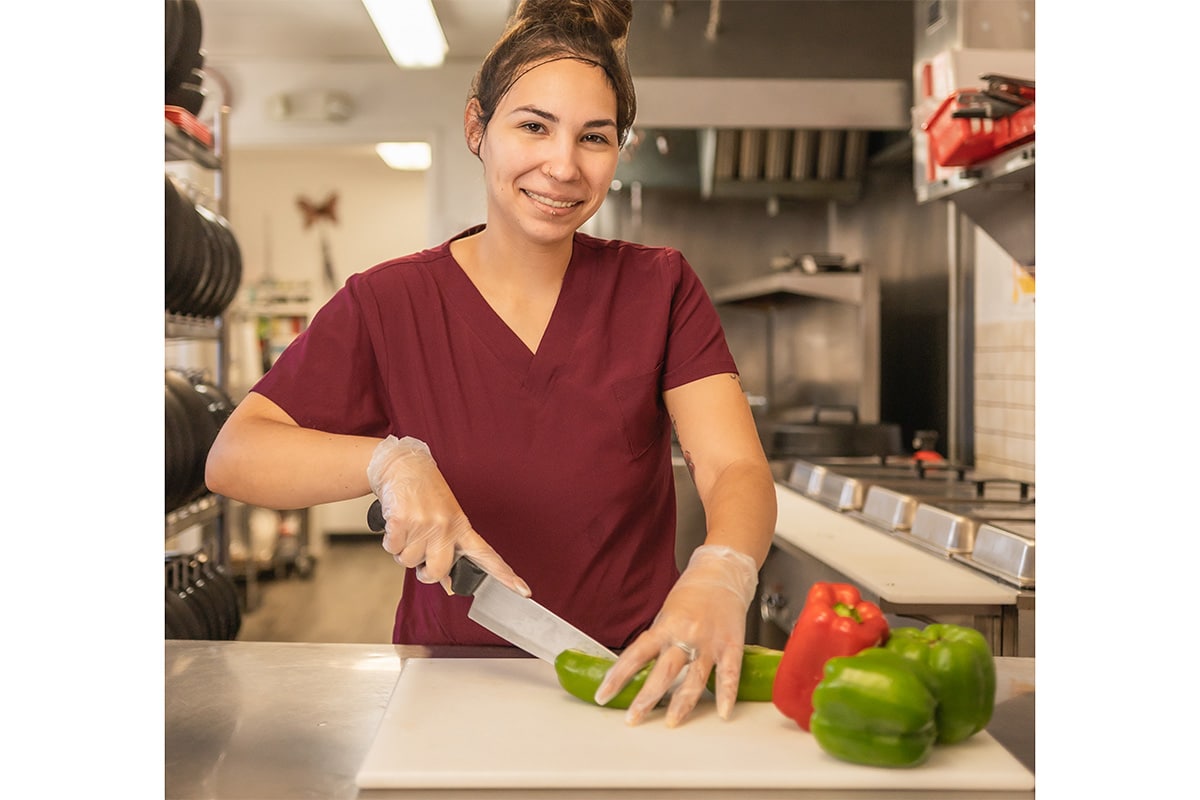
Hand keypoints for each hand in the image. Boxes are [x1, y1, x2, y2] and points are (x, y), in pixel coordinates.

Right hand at [366, 435, 530, 596]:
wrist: (403, 465)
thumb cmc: (425, 492)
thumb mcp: (445, 518)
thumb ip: (448, 550)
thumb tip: (447, 584)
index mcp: (461, 526)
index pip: (486, 554)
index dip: (505, 575)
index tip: (524, 591)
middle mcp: (446, 526)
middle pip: (438, 572)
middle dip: (425, 573)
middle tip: (421, 560)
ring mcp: (425, 524)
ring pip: (410, 562)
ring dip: (403, 552)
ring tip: (407, 530)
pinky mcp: (403, 521)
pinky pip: (393, 549)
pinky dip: (390, 542)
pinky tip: (396, 525)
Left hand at [593, 544, 758, 726]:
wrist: (722, 572)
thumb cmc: (692, 593)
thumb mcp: (666, 613)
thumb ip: (658, 641)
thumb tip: (640, 668)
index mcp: (665, 626)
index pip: (636, 654)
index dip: (618, 677)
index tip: (603, 696)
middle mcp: (686, 635)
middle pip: (663, 671)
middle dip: (646, 698)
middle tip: (633, 719)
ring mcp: (709, 642)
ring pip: (694, 678)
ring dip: (681, 703)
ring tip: (670, 722)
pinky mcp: (731, 646)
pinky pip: (729, 674)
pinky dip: (726, 694)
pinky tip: (722, 712)